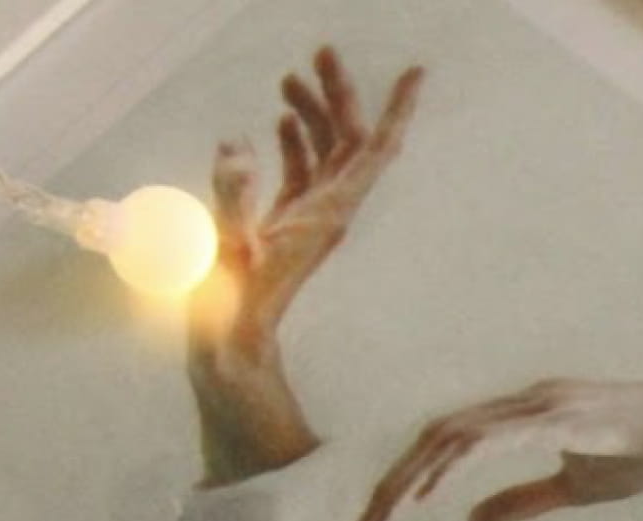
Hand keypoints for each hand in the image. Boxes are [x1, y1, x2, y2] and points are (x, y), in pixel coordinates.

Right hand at [199, 49, 421, 359]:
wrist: (234, 346)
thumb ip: (231, 195)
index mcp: (330, 213)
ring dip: (312, 113)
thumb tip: (235, 145)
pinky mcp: (290, 226)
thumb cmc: (233, 305)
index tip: (414, 74)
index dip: (396, 110)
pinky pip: (303, 175)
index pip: (374, 151)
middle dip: (340, 95)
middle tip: (322, 51)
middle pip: (349, 142)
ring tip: (291, 78)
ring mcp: (311, 219)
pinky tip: (278, 123)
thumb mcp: (228, 245)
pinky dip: (295, 143)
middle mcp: (331, 213)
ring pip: (325, 154)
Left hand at [359, 379, 642, 520]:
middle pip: (436, 434)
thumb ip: (521, 502)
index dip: (409, 477)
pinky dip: (455, 463)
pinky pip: (493, 439)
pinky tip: (431, 491)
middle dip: (395, 479)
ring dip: (413, 475)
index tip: (384, 518)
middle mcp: (521, 401)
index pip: (448, 442)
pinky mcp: (558, 417)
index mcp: (524, 415)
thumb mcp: (577, 488)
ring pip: (454, 435)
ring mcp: (538, 405)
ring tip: (385, 514)